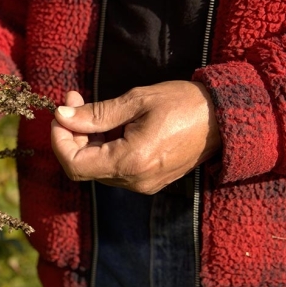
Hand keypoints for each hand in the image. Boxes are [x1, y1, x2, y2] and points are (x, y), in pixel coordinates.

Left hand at [51, 81, 220, 193]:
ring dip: (86, 140)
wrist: (226, 119)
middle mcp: (135, 181)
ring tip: (88, 107)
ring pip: (97, 168)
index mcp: (131, 162)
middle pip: (84, 167)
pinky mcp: (149, 181)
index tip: (60, 114)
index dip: (59, 140)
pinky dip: (103, 148)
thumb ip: (96, 114)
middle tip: (73, 101)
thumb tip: (62, 117)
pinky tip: (108, 124)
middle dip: (71, 134)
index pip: (74, 165)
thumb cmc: (184, 103)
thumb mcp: (137, 101)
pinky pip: (115, 168)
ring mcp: (143, 185)